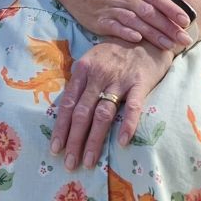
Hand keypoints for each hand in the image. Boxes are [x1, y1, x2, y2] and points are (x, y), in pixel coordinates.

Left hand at [50, 40, 173, 170]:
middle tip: (69, 163)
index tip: (55, 148)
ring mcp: (119, 80)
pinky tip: (121, 142)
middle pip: (82, 112)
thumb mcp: (91, 59)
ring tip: (88, 161)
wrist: (146, 37)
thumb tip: (64, 107)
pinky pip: (133, 107)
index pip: (68, 104)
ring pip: (103, 114)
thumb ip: (79, 81)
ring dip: (94, 140)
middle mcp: (98, 76)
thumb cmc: (115, 53)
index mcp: (83, 70)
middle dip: (74, 140)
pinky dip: (127, 125)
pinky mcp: (139, 83)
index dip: (61, 127)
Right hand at [57, 0, 191, 48]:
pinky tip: (137, 39)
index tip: (185, 21)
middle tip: (184, 39)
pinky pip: (114, 27)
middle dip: (167, 26)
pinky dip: (126, 32)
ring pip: (134, 21)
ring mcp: (110, 8)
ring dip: (152, 34)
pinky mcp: (99, 20)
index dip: (171, 9)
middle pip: (148, 11)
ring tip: (168, 46)